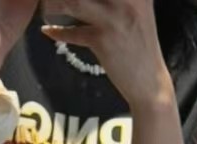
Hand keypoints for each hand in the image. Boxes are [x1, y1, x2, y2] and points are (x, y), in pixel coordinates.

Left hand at [40, 0, 172, 109]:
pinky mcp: (102, 40)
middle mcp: (128, 0)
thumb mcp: (138, 11)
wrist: (150, 83)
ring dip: (55, 4)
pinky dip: (58, 32)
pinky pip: (73, 33)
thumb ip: (120, 0)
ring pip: (75, 2)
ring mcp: (114, 19)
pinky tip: (48, 31)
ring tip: (46, 6)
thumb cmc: (141, 46)